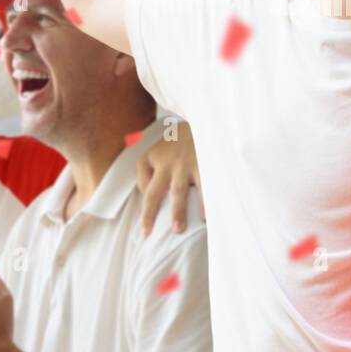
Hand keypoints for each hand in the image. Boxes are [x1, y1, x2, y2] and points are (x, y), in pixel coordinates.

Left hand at [136, 121, 202, 235]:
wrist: (202, 119)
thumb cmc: (177, 141)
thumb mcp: (156, 149)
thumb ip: (146, 171)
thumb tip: (144, 192)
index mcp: (152, 157)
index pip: (144, 186)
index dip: (146, 209)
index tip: (147, 229)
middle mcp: (167, 161)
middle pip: (157, 191)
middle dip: (151, 212)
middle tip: (150, 232)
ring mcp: (185, 162)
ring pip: (179, 190)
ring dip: (178, 211)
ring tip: (178, 230)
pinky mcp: (203, 162)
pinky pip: (202, 186)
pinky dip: (204, 202)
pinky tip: (206, 216)